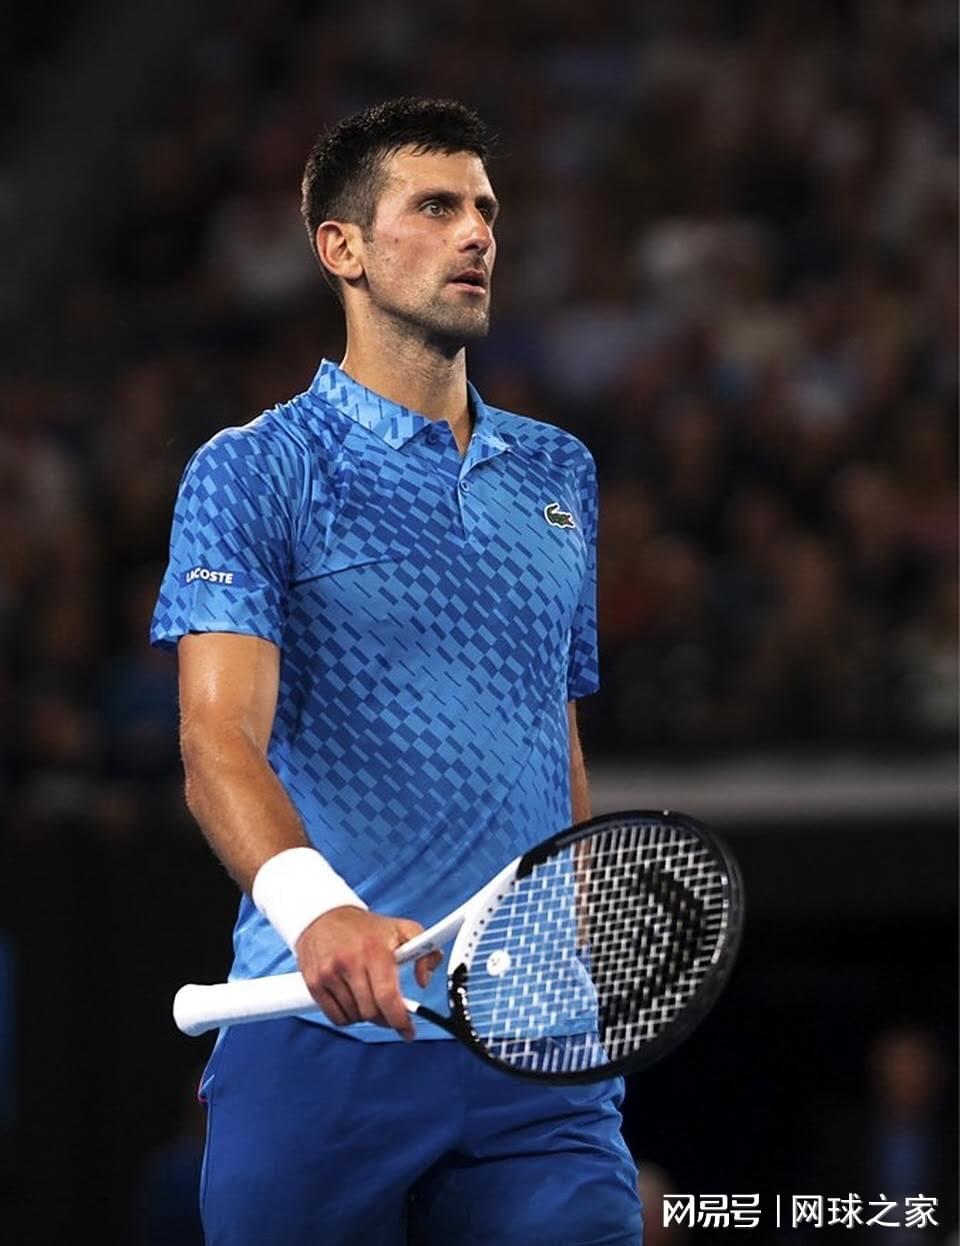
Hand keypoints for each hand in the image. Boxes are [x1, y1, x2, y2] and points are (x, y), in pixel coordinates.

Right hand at [295, 907, 442, 1040]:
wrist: (323, 915)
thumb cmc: (365, 927)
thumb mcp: (402, 929)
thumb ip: (426, 951)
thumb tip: (424, 980)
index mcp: (374, 950)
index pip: (387, 997)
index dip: (400, 1020)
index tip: (408, 1031)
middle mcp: (350, 962)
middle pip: (371, 1012)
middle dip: (385, 1017)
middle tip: (390, 1011)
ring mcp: (329, 974)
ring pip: (355, 1017)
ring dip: (366, 1015)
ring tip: (369, 997)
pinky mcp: (314, 983)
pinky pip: (336, 1017)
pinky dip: (348, 1016)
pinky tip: (353, 1001)